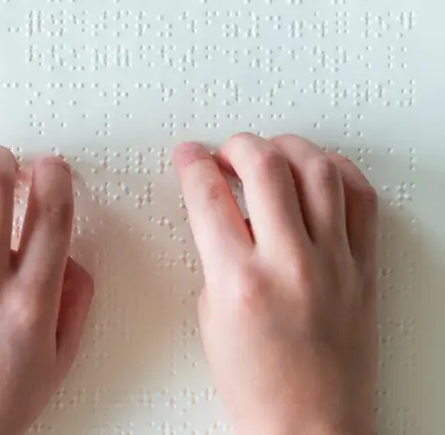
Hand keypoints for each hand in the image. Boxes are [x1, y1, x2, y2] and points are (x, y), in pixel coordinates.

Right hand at [173, 133, 377, 434]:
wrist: (312, 428)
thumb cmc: (260, 391)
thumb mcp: (212, 319)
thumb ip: (216, 259)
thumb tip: (223, 217)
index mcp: (239, 281)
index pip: (208, 196)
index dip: (192, 165)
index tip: (188, 156)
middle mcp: (290, 264)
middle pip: (264, 166)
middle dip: (236, 145)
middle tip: (225, 151)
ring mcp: (334, 262)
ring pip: (317, 168)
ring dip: (286, 147)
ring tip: (270, 154)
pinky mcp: (363, 267)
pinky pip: (360, 197)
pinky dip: (336, 170)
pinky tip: (316, 171)